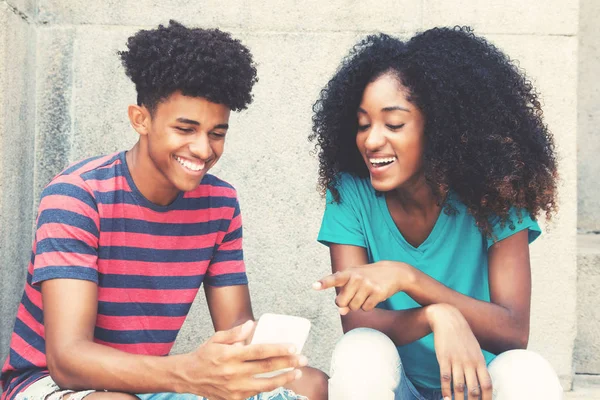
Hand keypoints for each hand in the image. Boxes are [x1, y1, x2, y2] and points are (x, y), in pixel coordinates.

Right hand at [178, 320, 306, 399]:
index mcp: (230, 355)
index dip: (278, 349)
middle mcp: (233, 372)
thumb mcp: (216, 338)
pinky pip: (256, 393)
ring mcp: (234, 388)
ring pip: (265, 385)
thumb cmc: (205, 355)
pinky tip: (280, 381)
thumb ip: (235, 333)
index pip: (259, 351)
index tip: (293, 347)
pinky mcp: (234, 398)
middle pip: (266, 368)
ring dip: (284, 379)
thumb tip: (252, 324)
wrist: (189, 376)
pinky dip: (269, 387)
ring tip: (298, 373)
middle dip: (288, 363)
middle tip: (303, 359)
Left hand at [312, 261, 414, 314]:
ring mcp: (367, 284)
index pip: (333, 278)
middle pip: (341, 302)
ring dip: (358, 305)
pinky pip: (366, 308)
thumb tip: (341, 311)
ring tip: (366, 293)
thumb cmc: (368, 277)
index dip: (323, 283)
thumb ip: (344, 294)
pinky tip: (373, 296)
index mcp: (348, 272)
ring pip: (354, 307)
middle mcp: (356, 277)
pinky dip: (368, 306)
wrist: (394, 272)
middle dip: (346, 303)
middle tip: (354, 295)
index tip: (314, 286)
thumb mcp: (354, 281)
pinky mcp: (378, 292)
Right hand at [426, 304, 492, 399]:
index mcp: (479, 361)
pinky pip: (445, 378)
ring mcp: (456, 361)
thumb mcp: (475, 349)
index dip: (487, 398)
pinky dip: (445, 390)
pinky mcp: (444, 358)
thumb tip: (482, 381)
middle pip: (474, 390)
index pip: (487, 385)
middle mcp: (470, 362)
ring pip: (459, 387)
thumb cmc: (462, 336)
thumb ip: (479, 365)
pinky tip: (445, 397)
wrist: (448, 319)